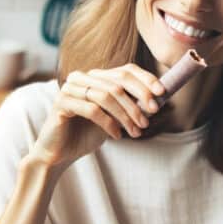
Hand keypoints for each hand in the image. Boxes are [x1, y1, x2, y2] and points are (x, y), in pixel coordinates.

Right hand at [29, 64, 165, 167]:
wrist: (60, 154)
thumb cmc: (88, 134)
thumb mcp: (115, 118)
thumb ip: (131, 106)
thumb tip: (159, 99)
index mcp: (96, 76)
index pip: (126, 70)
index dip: (146, 79)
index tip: (162, 93)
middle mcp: (82, 77)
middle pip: (118, 81)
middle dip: (138, 98)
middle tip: (150, 116)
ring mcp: (70, 88)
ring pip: (107, 95)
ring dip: (126, 115)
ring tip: (136, 132)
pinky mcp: (62, 103)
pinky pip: (92, 109)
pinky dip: (109, 123)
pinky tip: (117, 136)